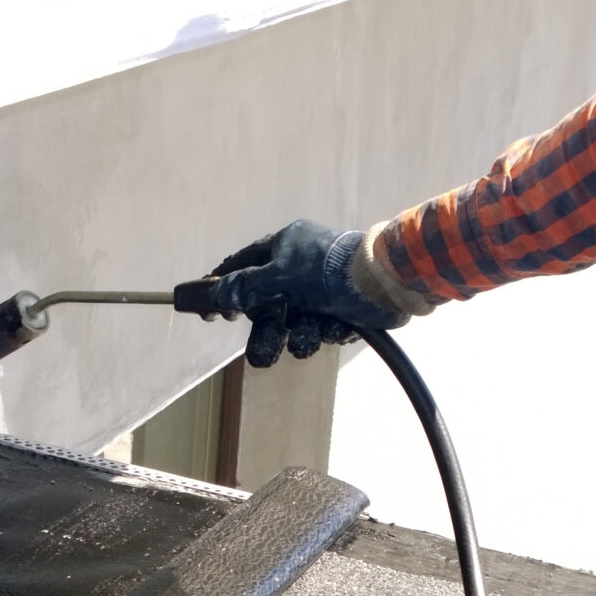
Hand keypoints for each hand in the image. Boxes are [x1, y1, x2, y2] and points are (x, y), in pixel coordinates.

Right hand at [173, 219, 404, 366]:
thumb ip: (247, 285)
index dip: (224, 285)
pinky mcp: (342, 307)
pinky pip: (322, 326)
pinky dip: (328, 331)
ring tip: (310, 337)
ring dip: (302, 334)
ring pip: (297, 321)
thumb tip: (218, 294)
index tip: (208, 311)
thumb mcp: (282, 275)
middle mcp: (301, 265)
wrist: (386, 282)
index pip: (243, 263)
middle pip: (269, 304)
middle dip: (269, 330)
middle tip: (262, 351)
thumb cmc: (331, 269)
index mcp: (285, 244)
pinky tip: (338, 327)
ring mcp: (322, 288)